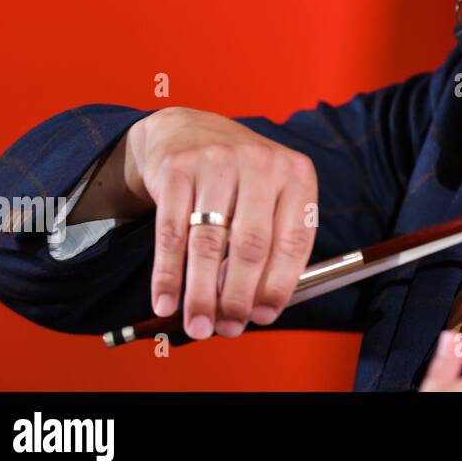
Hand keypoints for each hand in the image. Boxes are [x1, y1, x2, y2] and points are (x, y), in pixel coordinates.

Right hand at [125, 106, 317, 340]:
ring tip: (197, 327)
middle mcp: (261, 164)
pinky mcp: (177, 170)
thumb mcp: (270, 197)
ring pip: (209, 242)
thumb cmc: (240, 180)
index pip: (294, 240)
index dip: (279, 285)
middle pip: (252, 245)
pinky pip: (171, 232)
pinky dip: (167, 274)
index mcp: (296, 175)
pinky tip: (165, 302)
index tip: (264, 317)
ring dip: (201, 293)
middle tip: (228, 329)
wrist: (188, 131)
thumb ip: (271, 245)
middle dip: (238, 296)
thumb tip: (255, 308)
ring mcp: (218, 163)